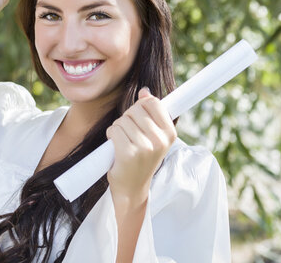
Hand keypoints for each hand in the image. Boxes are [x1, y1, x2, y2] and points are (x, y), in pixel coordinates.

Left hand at [105, 87, 176, 204]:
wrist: (132, 188)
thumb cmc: (141, 159)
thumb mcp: (153, 136)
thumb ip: (150, 113)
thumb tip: (144, 92)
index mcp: (170, 133)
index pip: (153, 103)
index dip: (141, 106)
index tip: (140, 118)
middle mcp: (160, 140)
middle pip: (135, 110)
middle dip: (127, 118)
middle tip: (130, 134)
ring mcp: (145, 147)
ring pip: (122, 120)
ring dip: (118, 128)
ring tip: (124, 142)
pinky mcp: (128, 154)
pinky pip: (114, 130)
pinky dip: (111, 136)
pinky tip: (116, 147)